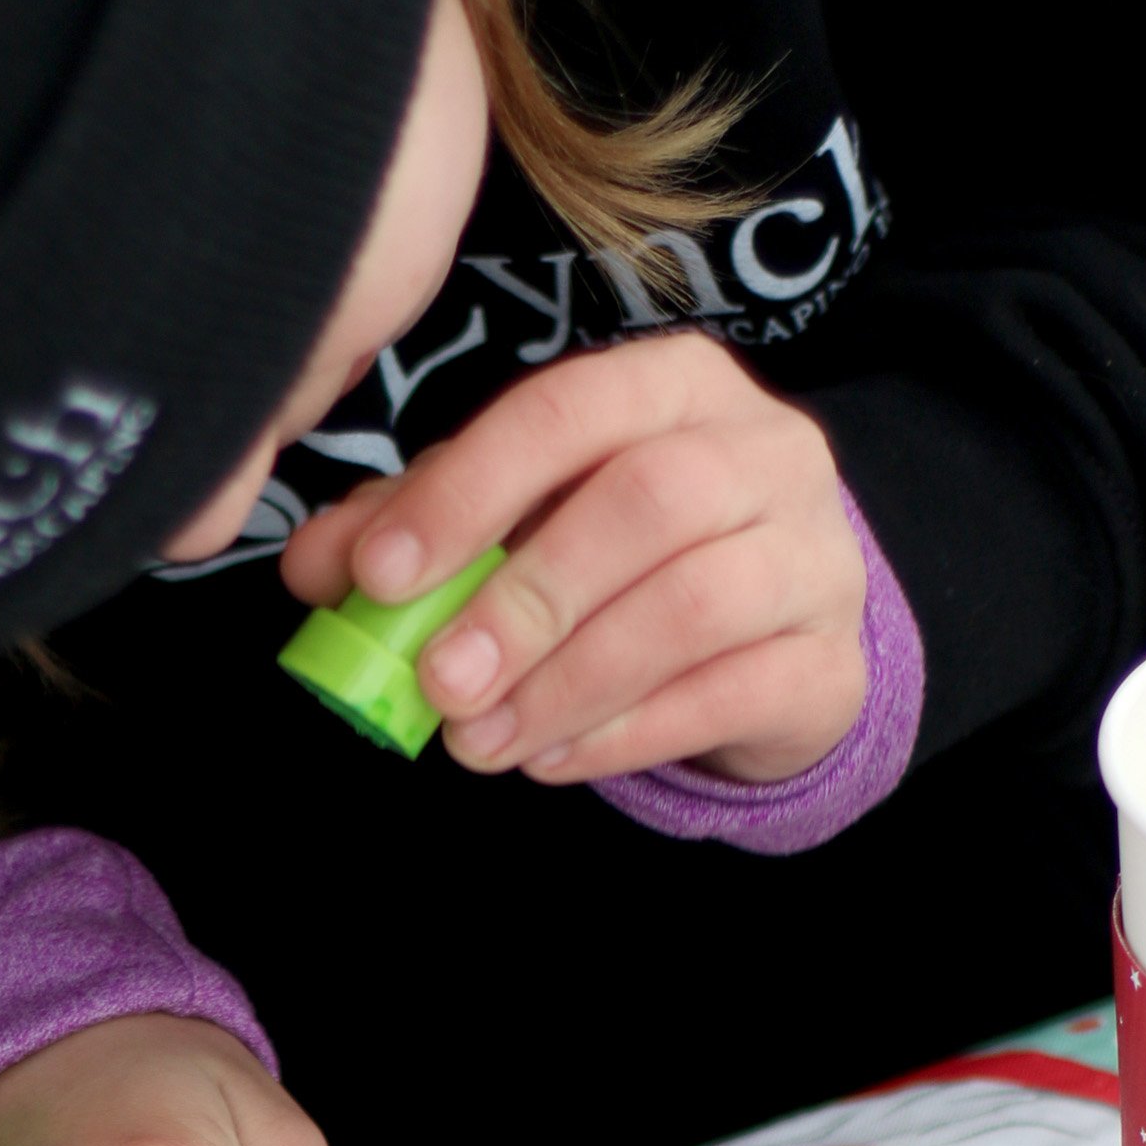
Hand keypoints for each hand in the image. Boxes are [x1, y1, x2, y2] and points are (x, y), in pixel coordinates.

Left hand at [283, 329, 866, 784]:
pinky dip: (627, 734)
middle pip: (647, 503)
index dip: (466, 491)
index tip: (382, 574)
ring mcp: (814, 553)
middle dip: (525, 600)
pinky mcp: (831, 660)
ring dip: (568, 682)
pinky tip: (551, 759)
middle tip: (438, 682)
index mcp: (670, 386)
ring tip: (480, 741)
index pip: (565, 410)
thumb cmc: (621, 555)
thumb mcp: (513, 519)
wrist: (765, 637)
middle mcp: (762, 449)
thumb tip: (315, 564)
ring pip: (695, 606)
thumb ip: (416, 527)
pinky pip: (734, 693)